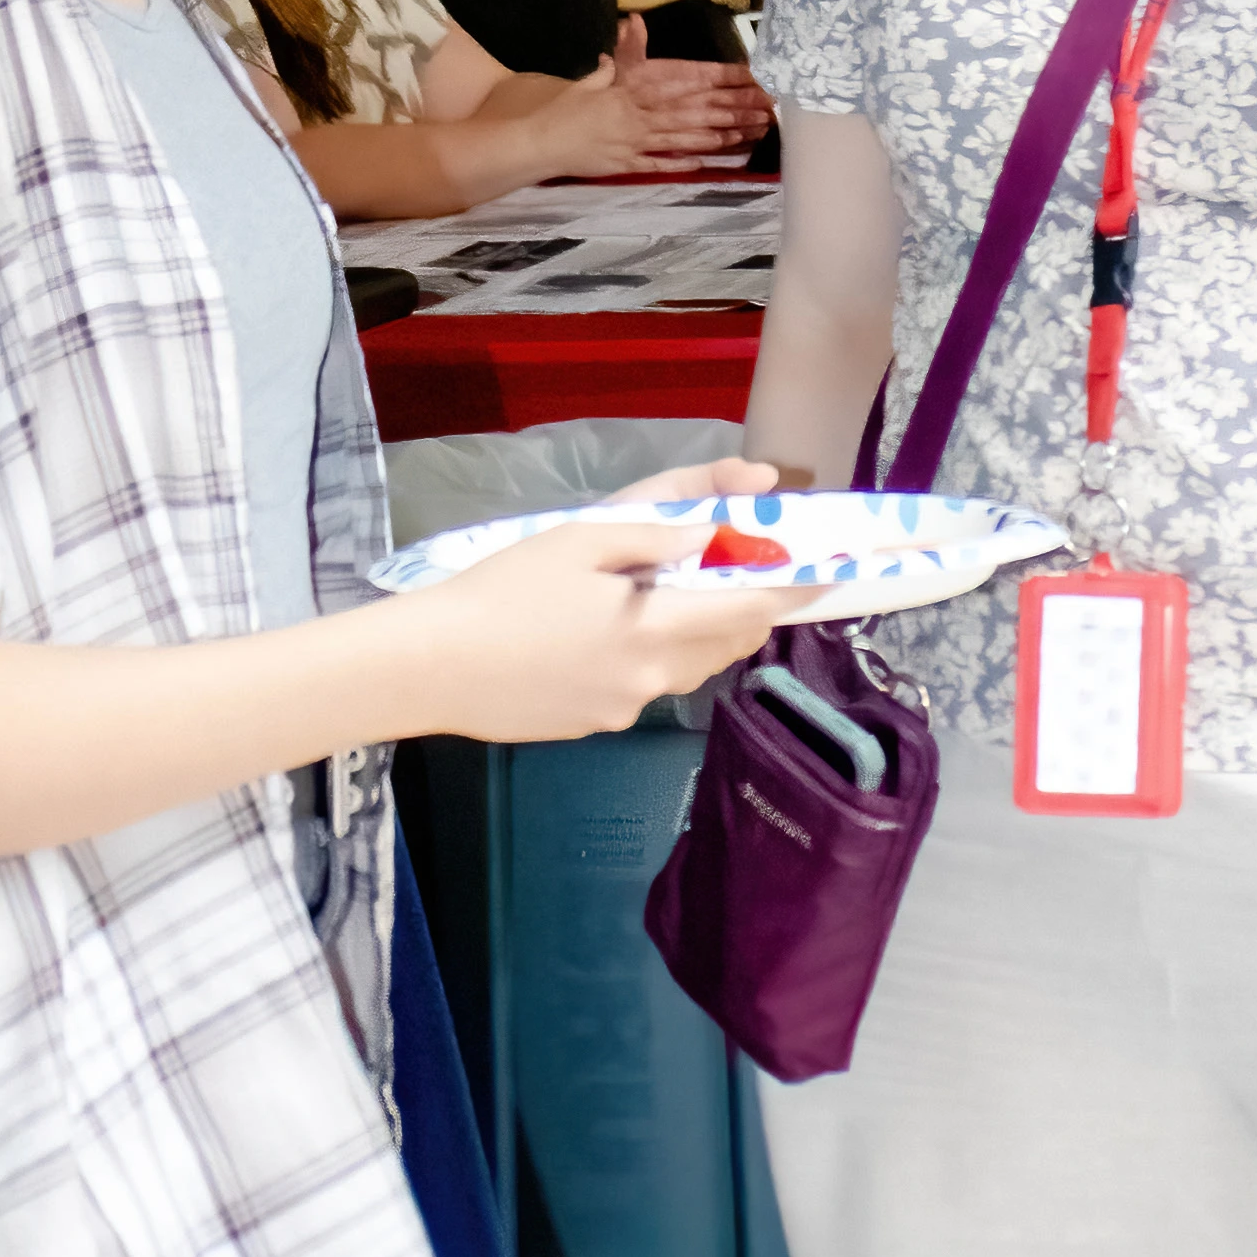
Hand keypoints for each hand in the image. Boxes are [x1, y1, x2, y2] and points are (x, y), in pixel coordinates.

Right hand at [389, 519, 815, 746]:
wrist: (430, 666)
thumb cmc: (501, 591)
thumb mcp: (579, 539)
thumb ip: (656, 532)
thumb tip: (717, 530)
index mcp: (656, 627)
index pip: (752, 609)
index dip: (794, 589)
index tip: (826, 572)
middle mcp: (653, 678)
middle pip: (731, 645)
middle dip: (750, 611)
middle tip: (743, 574)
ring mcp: (624, 709)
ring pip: (693, 670)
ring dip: (705, 636)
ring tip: (679, 599)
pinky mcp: (596, 726)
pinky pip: (649, 688)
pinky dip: (656, 659)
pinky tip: (615, 635)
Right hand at [531, 19, 772, 177]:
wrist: (538, 142)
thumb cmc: (563, 111)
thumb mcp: (590, 81)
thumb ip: (617, 59)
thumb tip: (630, 24)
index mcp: (629, 92)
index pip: (680, 83)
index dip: (714, 81)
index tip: (741, 78)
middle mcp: (637, 117)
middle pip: (691, 112)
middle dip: (729, 111)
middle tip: (760, 109)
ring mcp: (633, 143)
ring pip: (683, 138)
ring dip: (718, 137)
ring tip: (747, 134)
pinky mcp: (627, 166)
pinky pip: (660, 164)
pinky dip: (683, 163)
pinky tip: (708, 161)